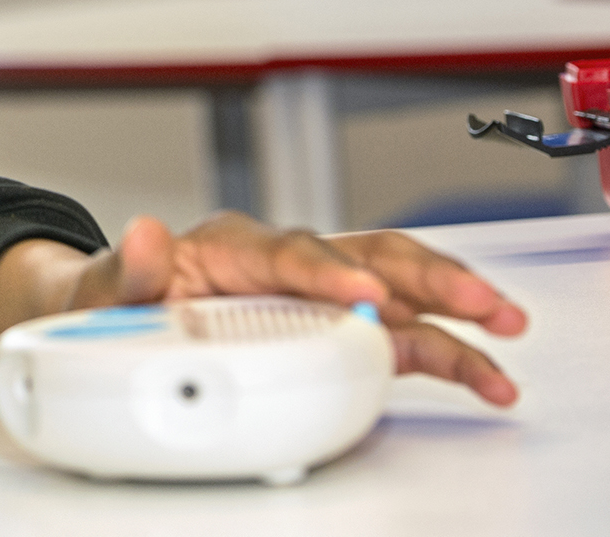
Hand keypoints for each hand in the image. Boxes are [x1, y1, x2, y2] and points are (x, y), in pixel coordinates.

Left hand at [0, 211, 526, 405]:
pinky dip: (446, 353)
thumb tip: (141, 232)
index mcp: (229, 247)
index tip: (364, 297)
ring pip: (398, 289)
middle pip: (366, 256)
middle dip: (426, 277)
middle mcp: (285, 263)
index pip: (289, 253)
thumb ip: (124, 268)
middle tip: (478, 301)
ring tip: (507, 328)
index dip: (329, 275)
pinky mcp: (337, 329)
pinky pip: (399, 337)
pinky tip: (488, 376)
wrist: (111, 312)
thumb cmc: (111, 296)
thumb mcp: (102, 286)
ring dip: (454, 307)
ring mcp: (317, 296)